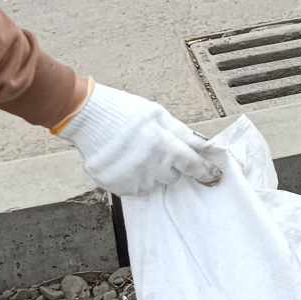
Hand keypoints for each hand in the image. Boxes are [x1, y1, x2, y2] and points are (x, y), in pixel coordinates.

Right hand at [59, 83, 221, 197]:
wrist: (87, 116)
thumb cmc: (124, 111)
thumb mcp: (158, 114)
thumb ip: (181, 133)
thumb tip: (203, 146)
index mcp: (163, 145)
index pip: (193, 165)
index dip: (205, 171)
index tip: (213, 176)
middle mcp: (149, 166)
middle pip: (172, 177)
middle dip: (169, 166)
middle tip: (155, 150)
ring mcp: (132, 178)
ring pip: (153, 184)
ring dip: (150, 172)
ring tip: (136, 153)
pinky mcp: (116, 185)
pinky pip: (134, 188)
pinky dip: (133, 178)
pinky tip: (125, 161)